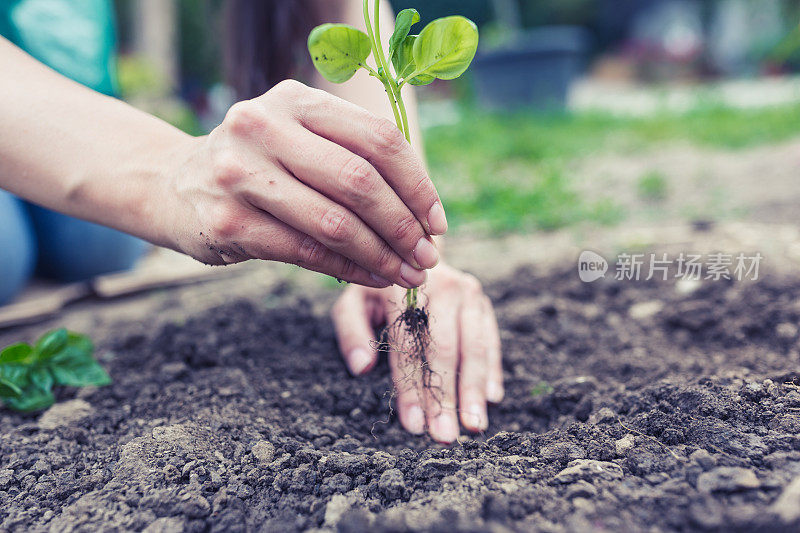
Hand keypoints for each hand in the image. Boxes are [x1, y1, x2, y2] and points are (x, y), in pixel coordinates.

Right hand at [165, 80, 445, 287]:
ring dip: (383, 256)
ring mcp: (240, 173)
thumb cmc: (259, 166)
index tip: (437, 222)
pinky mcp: (227, 221)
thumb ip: (353, 158)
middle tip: (428, 257)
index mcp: (295, 99)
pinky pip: (307, 251)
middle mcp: (264, 126)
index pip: (378, 140)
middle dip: (404, 226)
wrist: (174, 184)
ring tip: (408, 275)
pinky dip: (349, 269)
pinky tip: (373, 278)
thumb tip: (424, 214)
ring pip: (336, 222)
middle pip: (361, 181)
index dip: (418, 185)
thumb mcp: (299, 139)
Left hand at [331, 263, 503, 442]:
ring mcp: (467, 292)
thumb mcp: (352, 303)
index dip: (411, 388)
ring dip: (473, 391)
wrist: (409, 253)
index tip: (414, 425)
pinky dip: (492, 370)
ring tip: (473, 427)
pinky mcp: (483, 302)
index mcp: (404, 288)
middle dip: (445, 398)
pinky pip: (491, 339)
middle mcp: (442, 286)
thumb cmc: (376, 290)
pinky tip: (492, 399)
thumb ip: (351, 332)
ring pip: (474, 347)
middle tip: (445, 437)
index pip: (408, 346)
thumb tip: (361, 368)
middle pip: (445, 351)